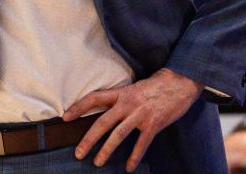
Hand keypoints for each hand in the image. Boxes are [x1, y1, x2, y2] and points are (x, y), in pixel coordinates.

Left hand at [63, 68, 203, 171]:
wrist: (180, 82)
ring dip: (107, 150)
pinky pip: (141, 144)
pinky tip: (129, 167)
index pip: (95, 98)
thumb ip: (122, 99)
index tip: (65, 117)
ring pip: (118, 134)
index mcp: (122, 93)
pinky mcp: (153, 123)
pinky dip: (134, 157)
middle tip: (78, 153)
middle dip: (89, 139)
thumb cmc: (157, 85)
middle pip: (103, 122)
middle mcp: (128, 103)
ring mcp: (140, 114)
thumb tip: (107, 110)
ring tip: (98, 162)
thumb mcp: (135, 88)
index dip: (79, 107)